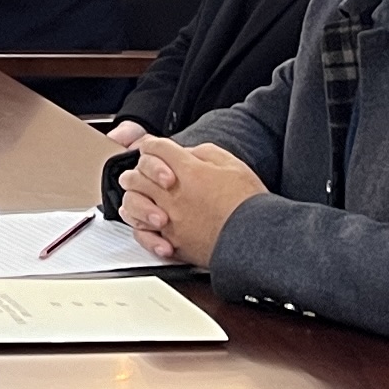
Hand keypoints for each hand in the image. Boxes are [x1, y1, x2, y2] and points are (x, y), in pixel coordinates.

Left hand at [116, 133, 262, 267]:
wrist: (256, 240)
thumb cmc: (248, 204)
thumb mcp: (233, 165)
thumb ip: (206, 153)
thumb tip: (188, 153)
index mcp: (187, 171)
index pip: (155, 148)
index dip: (155, 146)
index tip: (157, 150)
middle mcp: (172, 194)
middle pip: (137, 174)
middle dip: (141, 170)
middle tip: (147, 173)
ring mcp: (169, 219)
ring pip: (132, 202)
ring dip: (135, 196)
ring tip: (145, 196)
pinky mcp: (172, 242)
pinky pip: (142, 233)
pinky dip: (142, 227)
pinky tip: (150, 222)